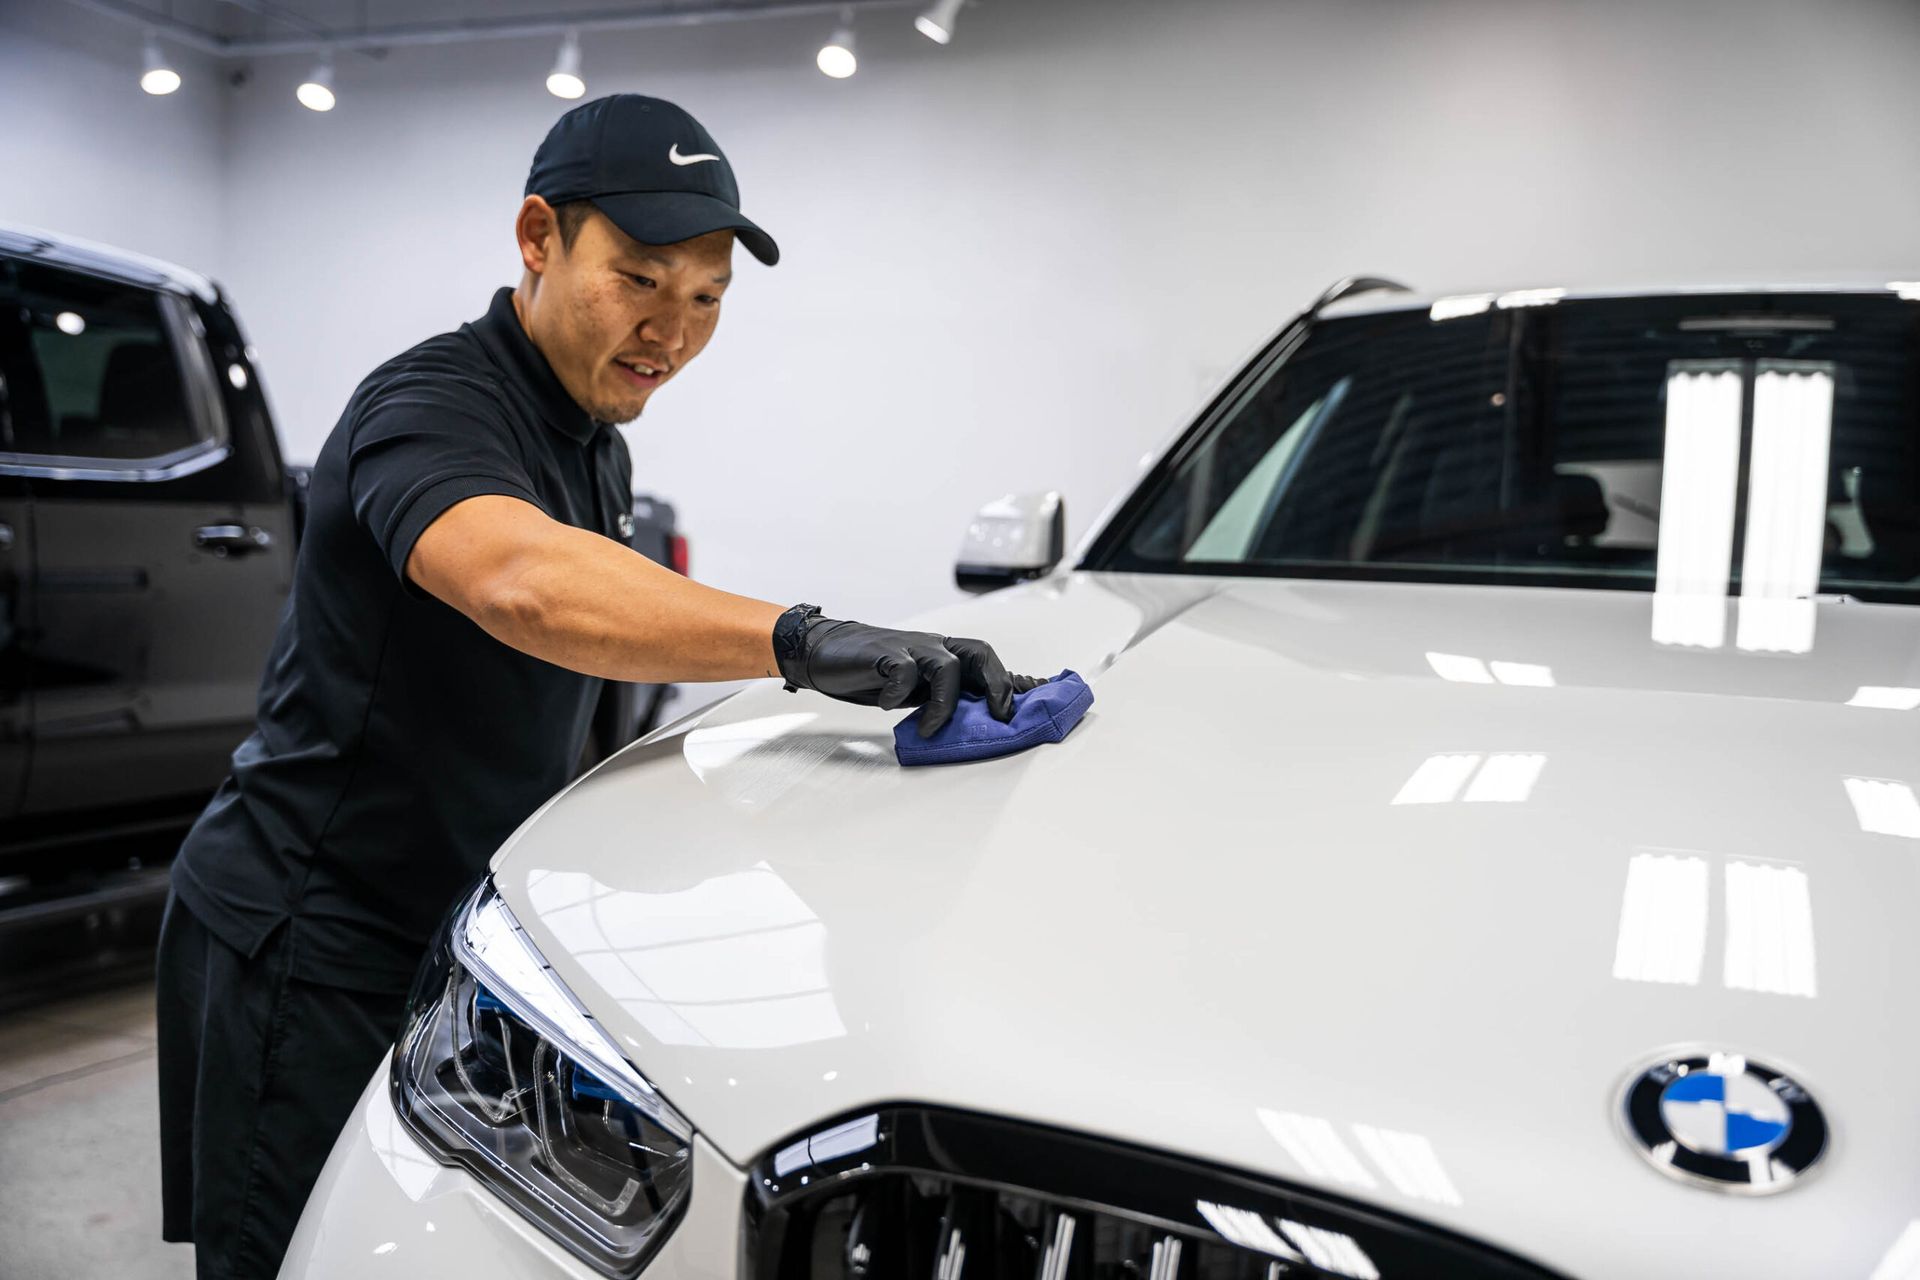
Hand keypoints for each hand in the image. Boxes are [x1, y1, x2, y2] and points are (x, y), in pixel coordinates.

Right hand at [774, 610, 1041, 736]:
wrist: (827, 652)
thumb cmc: (880, 671)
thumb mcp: (921, 688)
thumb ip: (954, 698)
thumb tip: (993, 717)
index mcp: (949, 656)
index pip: (992, 665)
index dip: (1021, 682)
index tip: (1050, 699)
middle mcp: (936, 649)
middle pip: (979, 653)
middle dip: (997, 684)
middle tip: (1001, 715)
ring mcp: (910, 649)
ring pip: (945, 664)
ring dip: (944, 702)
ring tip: (933, 728)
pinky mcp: (882, 654)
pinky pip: (900, 668)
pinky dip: (899, 689)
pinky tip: (892, 705)